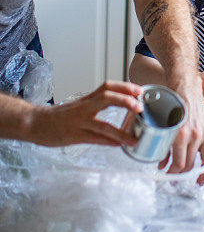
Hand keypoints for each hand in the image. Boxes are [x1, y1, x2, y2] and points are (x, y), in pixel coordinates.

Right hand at [29, 80, 143, 147]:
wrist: (34, 122)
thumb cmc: (59, 116)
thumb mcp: (79, 105)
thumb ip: (97, 104)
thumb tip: (118, 103)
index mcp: (87, 100)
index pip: (108, 86)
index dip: (124, 87)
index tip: (139, 90)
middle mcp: (84, 108)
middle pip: (106, 98)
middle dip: (125, 100)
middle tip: (140, 106)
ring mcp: (78, 122)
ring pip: (102, 125)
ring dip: (121, 132)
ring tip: (134, 138)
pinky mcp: (73, 136)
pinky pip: (93, 140)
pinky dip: (107, 142)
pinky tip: (118, 145)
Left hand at [163, 82, 203, 180]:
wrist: (185, 88)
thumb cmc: (172, 103)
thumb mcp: (164, 126)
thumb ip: (164, 147)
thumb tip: (162, 164)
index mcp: (181, 134)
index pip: (179, 164)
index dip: (172, 174)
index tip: (168, 176)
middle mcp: (195, 135)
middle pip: (190, 164)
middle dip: (181, 174)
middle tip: (176, 179)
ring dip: (203, 174)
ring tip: (199, 181)